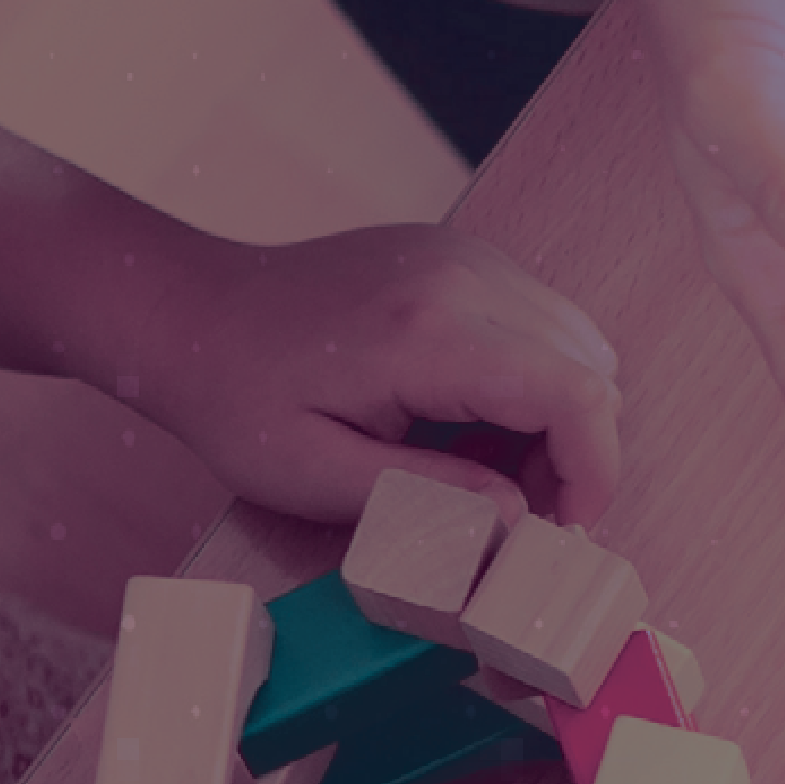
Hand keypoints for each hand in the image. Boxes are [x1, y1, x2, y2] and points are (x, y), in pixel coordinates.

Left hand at [107, 219, 629, 527]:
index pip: (576, 395)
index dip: (594, 473)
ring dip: (558, 416)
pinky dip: (533, 379)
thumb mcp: (316, 475)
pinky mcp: (460, 257)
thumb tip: (519, 518)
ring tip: (488, 463)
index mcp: (430, 335)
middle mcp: (464, 278)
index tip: (564, 526)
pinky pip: (541, 322)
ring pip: (577, 344)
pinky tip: (470, 416)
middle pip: (591, 371)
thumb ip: (428, 498)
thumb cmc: (238, 400)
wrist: (190, 312)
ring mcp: (466, 257)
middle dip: (577, 453)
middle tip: (515, 507)